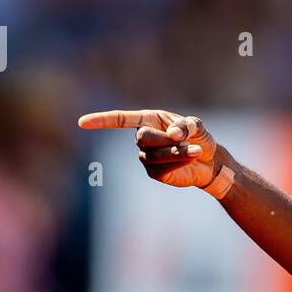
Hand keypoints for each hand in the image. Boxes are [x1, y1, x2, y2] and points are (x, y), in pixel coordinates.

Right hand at [78, 109, 219, 188]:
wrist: (208, 161)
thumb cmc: (199, 137)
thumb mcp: (197, 126)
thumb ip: (186, 125)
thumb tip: (172, 133)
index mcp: (149, 119)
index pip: (120, 119)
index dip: (102, 120)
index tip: (82, 123)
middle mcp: (144, 137)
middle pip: (143, 137)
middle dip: (165, 139)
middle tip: (184, 139)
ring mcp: (146, 156)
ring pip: (153, 154)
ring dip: (176, 152)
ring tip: (196, 150)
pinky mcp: (154, 172)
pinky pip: (161, 168)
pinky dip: (178, 162)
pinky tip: (191, 157)